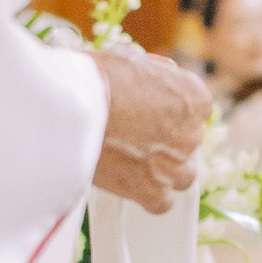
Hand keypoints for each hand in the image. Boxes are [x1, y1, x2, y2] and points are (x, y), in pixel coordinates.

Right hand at [93, 35, 208, 212]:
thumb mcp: (130, 59)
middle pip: (187, 144)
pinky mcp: (154, 192)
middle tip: (133, 137)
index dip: (171, 114)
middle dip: (165, 142)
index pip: (196, 111)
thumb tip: (157, 78)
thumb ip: (154, 74)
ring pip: (181, 176)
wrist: (66, 109)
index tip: (149, 116)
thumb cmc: (92, 78)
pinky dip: (147, 196)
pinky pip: (161, 203)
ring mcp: (175, 165)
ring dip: (163, 171)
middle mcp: (192, 132)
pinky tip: (128, 183)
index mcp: (194, 97)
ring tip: (131, 161)